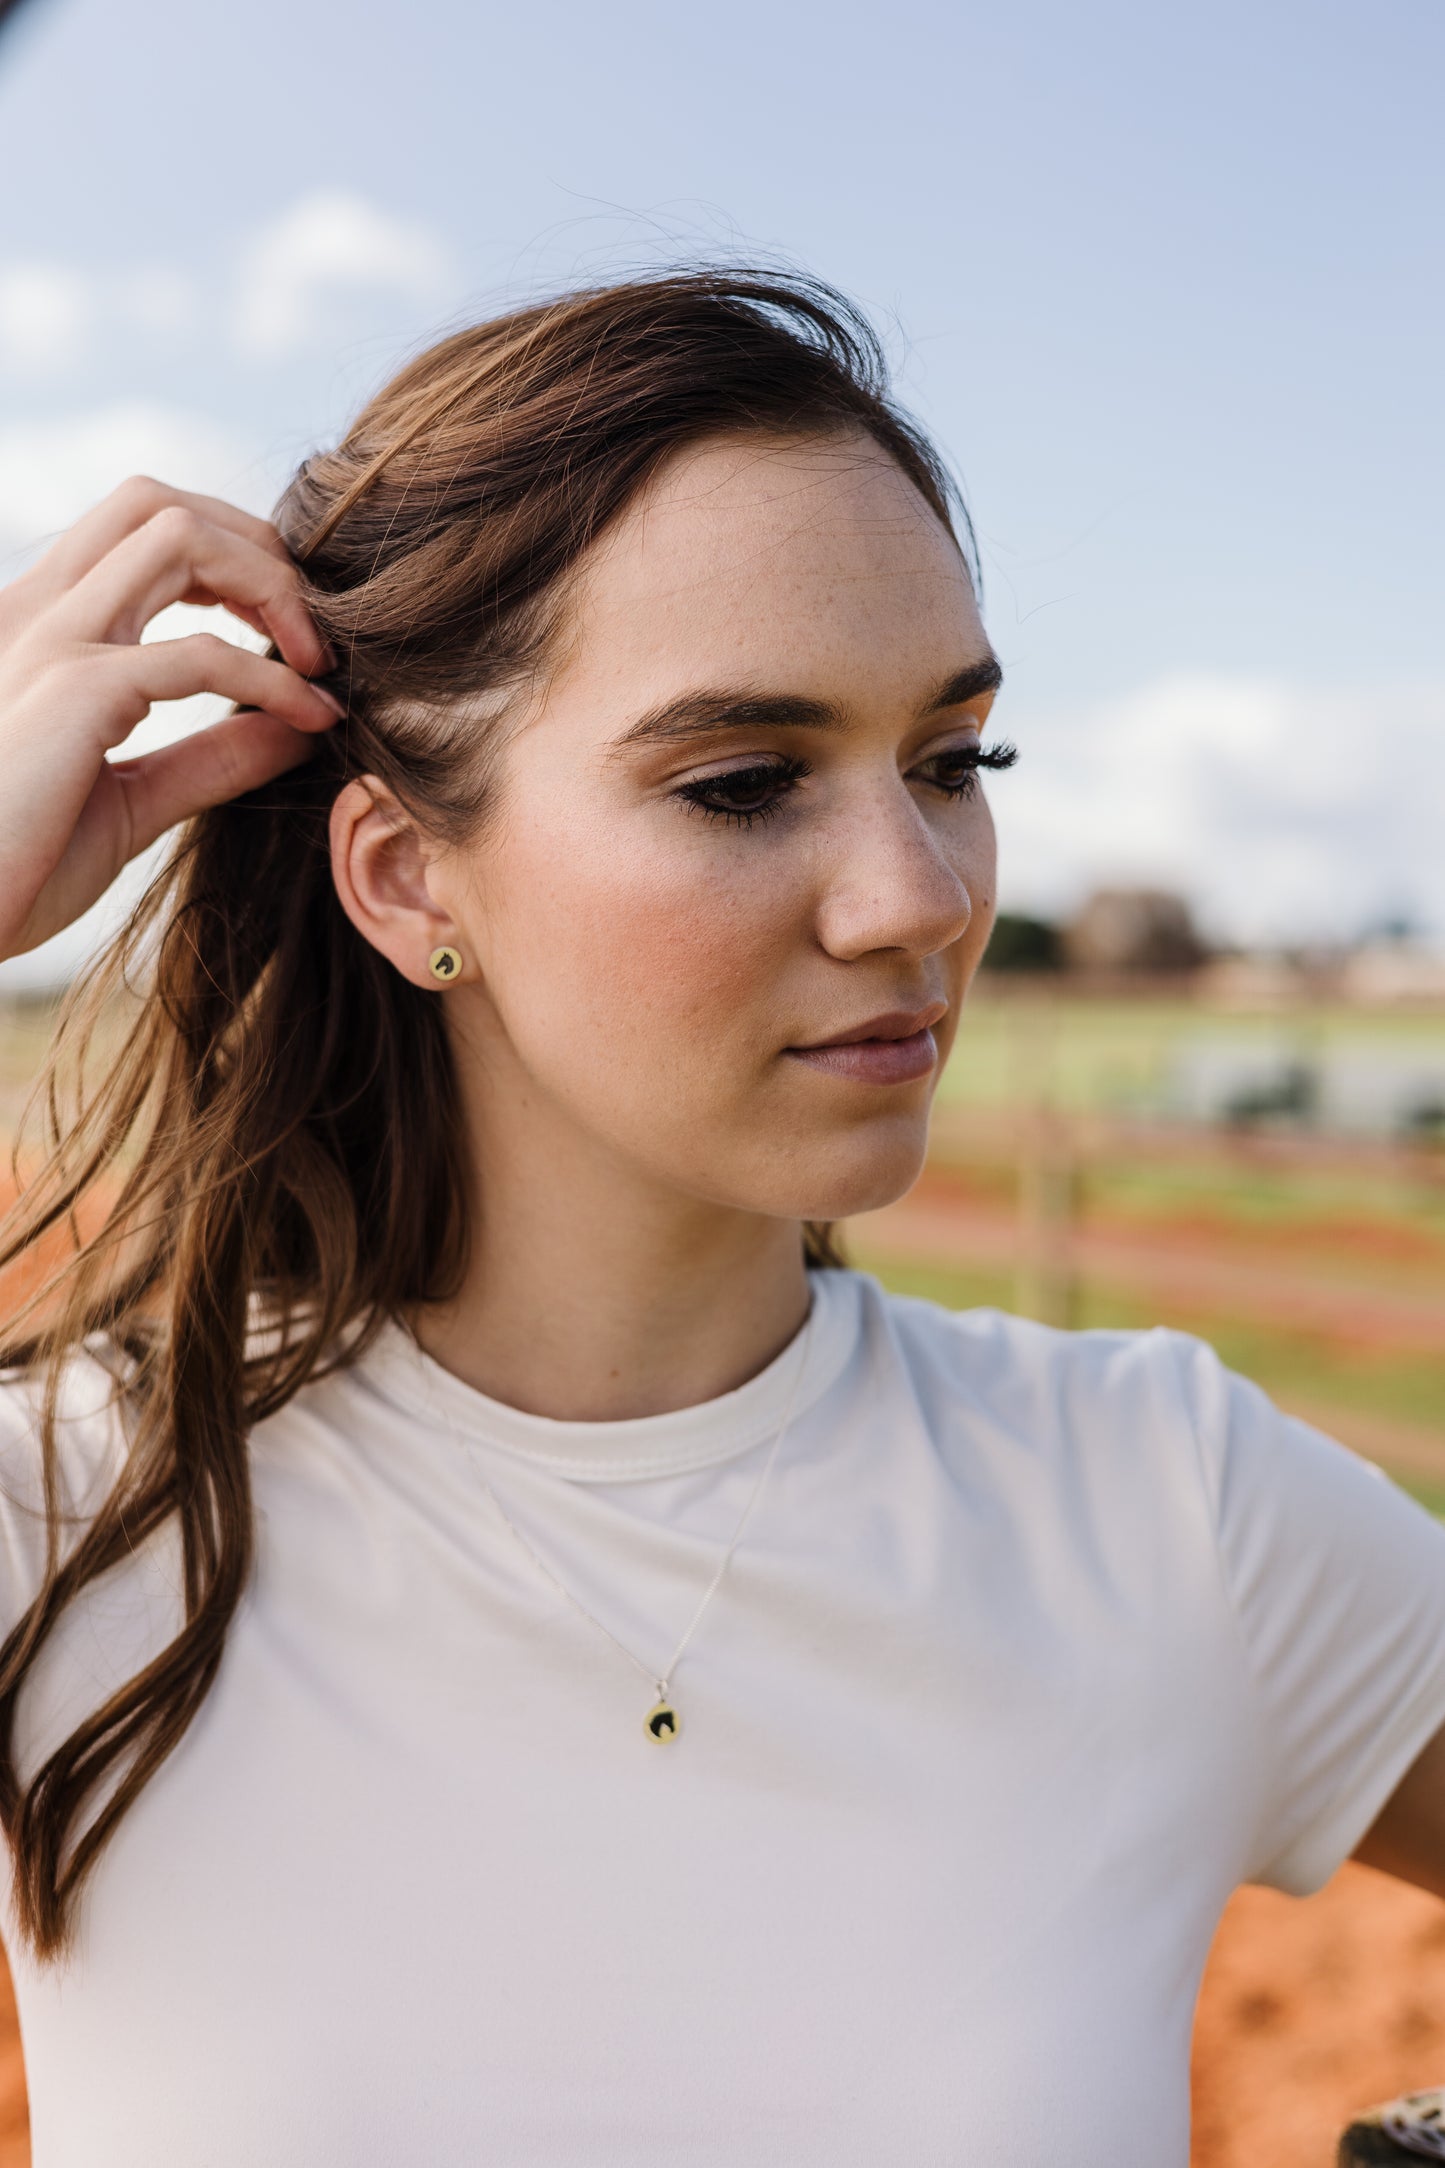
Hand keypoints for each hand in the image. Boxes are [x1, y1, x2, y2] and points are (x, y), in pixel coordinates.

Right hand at [0, 475, 342, 961]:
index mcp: (40, 627)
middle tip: (313, 631)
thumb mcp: (132, 801)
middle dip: (254, 547)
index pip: (137, 529)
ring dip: (267, 584)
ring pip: (177, 534)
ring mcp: (50, 641)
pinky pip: (200, 653)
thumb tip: (299, 729)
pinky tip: (313, 718)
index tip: (288, 630)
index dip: (229, 556)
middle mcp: (36, 612)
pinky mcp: (73, 690)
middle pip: (158, 504)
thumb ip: (209, 758)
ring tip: (317, 660)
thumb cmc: (18, 868)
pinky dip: (274, 679)